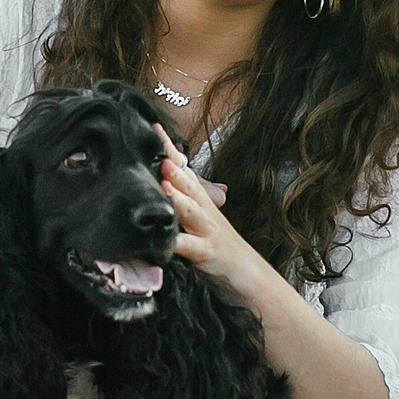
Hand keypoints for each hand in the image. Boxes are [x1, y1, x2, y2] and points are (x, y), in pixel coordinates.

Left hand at [151, 124, 270, 297]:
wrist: (246, 272)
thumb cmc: (217, 242)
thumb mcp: (199, 214)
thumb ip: (183, 194)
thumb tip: (163, 171)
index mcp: (199, 199)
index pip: (183, 168)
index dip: (168, 148)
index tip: (152, 126)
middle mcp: (203, 210)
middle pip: (188, 184)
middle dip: (173, 167)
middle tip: (158, 150)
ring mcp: (206, 230)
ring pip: (191, 211)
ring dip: (178, 197)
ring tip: (165, 186)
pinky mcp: (206, 253)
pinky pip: (189, 248)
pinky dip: (176, 244)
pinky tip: (163, 242)